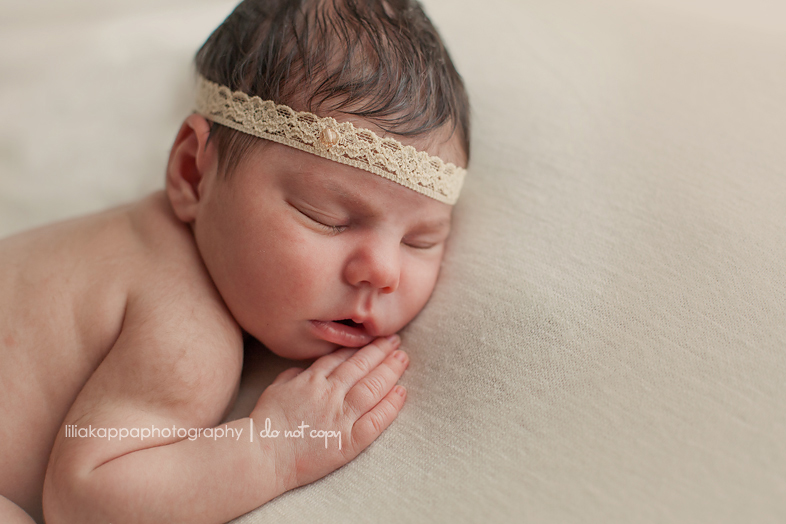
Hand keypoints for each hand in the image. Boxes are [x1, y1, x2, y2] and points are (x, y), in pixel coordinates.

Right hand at [250, 335, 407, 490]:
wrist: (261, 455)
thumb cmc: (264, 423)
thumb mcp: (276, 388)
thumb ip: (294, 375)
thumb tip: (306, 369)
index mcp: (311, 379)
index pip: (341, 357)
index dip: (359, 346)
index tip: (372, 338)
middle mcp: (329, 393)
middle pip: (360, 366)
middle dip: (380, 350)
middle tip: (395, 339)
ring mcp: (340, 416)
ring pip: (372, 387)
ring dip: (390, 371)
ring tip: (403, 358)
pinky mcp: (348, 441)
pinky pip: (375, 420)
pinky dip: (390, 406)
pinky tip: (401, 392)